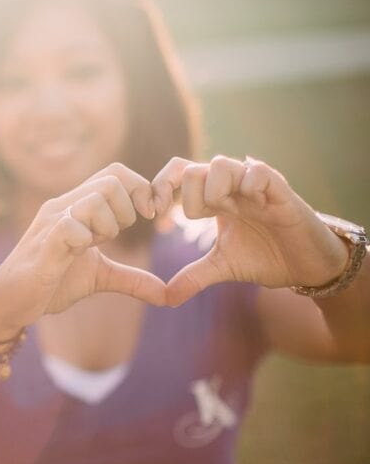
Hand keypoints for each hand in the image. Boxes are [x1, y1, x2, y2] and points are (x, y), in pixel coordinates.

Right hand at [0, 163, 165, 337]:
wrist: (9, 302)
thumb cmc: (50, 283)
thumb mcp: (99, 278)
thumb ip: (130, 278)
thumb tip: (166, 294)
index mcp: (76, 207)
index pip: (116, 173)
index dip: (140, 190)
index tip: (149, 219)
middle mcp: (63, 206)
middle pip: (112, 180)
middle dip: (129, 210)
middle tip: (117, 237)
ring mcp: (51, 223)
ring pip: (95, 199)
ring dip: (108, 226)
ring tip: (94, 246)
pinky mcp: (44, 246)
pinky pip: (71, 227)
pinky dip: (85, 241)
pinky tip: (77, 255)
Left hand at [152, 156, 349, 305]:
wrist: (307, 266)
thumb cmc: (266, 257)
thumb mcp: (223, 267)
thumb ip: (193, 276)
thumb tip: (165, 299)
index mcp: (213, 199)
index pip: (179, 173)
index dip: (160, 187)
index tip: (156, 215)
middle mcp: (231, 187)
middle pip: (192, 170)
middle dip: (188, 198)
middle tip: (202, 219)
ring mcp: (254, 186)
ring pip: (220, 164)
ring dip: (215, 191)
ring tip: (229, 213)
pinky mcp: (279, 190)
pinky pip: (257, 171)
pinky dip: (248, 186)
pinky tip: (254, 206)